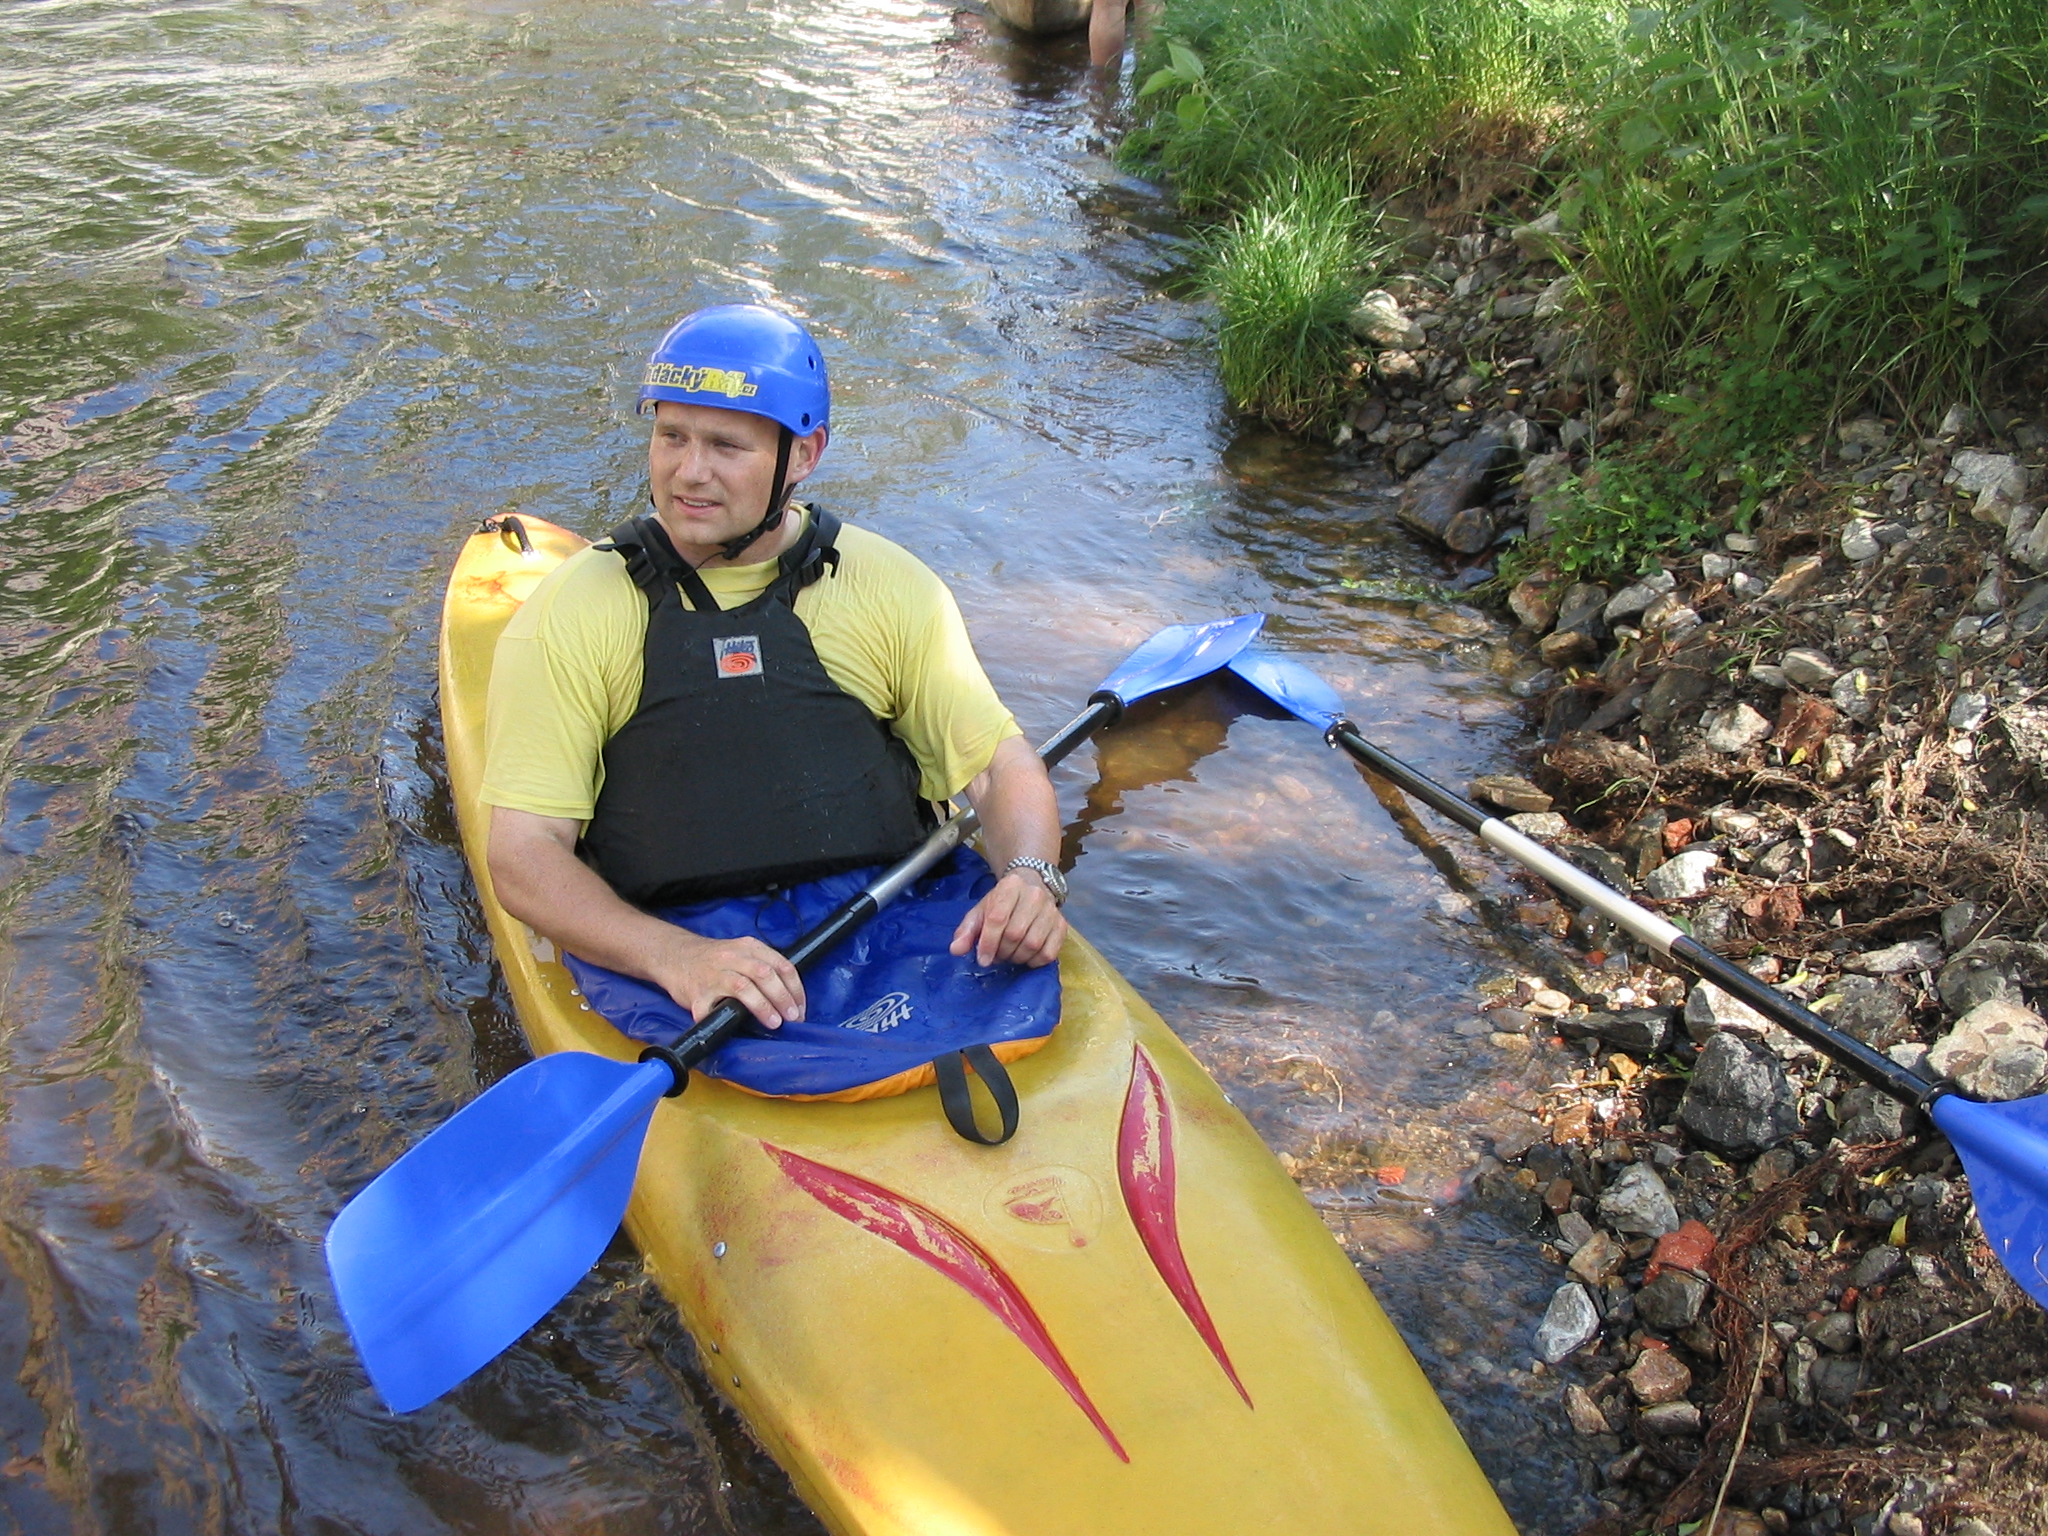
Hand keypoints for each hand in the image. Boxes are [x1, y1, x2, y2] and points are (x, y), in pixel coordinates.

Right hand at [649, 931, 804, 1028]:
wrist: (674, 955)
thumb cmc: (714, 960)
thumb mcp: (741, 952)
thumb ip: (763, 966)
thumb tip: (790, 997)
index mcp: (749, 947)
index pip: (781, 964)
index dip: (795, 989)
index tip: (800, 1008)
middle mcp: (732, 957)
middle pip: (764, 974)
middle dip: (782, 997)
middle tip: (791, 1017)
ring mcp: (714, 974)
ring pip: (743, 987)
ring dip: (762, 1006)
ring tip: (774, 1022)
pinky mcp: (697, 992)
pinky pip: (710, 1007)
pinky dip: (720, 1018)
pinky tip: (730, 1027)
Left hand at [950, 870, 1065, 968]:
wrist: (1032, 888)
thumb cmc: (1002, 903)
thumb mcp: (981, 911)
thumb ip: (966, 931)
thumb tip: (956, 950)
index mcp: (1010, 886)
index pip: (998, 918)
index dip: (988, 943)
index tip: (983, 959)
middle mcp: (1034, 895)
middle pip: (1015, 934)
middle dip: (1002, 952)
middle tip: (997, 956)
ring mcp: (1051, 911)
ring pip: (1033, 944)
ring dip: (1017, 957)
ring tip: (1010, 955)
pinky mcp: (1062, 926)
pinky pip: (1049, 953)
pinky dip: (1034, 961)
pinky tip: (1025, 957)